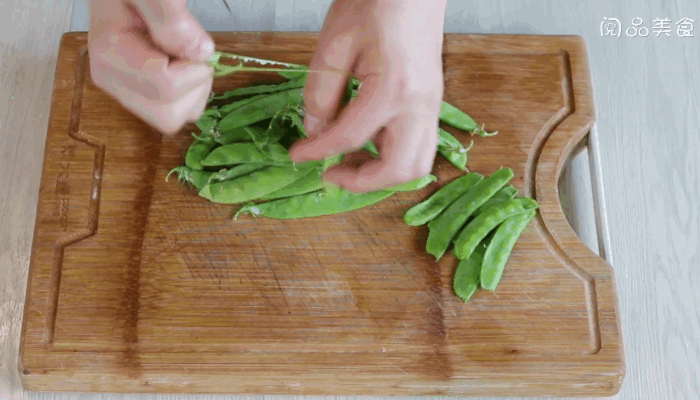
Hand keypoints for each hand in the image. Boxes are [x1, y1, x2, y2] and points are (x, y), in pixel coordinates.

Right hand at [87, 0, 214, 134]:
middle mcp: (112, 81)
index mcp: (110, 55)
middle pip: (169, 116)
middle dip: (193, 86)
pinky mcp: (141, 95)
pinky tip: (179, 64)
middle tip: (188, 50)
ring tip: (181, 54)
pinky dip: (189, 91)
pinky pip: (177, 111)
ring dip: (193, 89)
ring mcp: (125, 91)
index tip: (191, 39)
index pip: (167, 88)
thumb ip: (171, 18)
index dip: (193, 68)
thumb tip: (200, 53)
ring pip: (175, 118)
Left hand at [288, 0, 446, 192]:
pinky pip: (419, 147)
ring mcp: (432, 107)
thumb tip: (314, 129)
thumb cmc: (376, 2)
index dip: (317, 151)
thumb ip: (321, 91)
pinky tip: (369, 145)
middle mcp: (420, 107)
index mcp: (393, 90)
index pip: (350, 138)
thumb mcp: (335, 42)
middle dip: (360, 182)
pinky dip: (394, 158)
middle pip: (398, 169)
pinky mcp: (432, 104)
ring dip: (382, 175)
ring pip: (416, 166)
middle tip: (330, 173)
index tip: (296, 154)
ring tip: (351, 163)